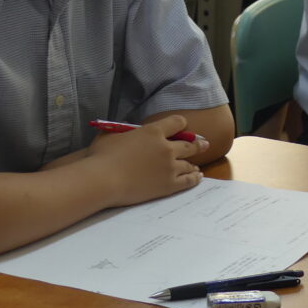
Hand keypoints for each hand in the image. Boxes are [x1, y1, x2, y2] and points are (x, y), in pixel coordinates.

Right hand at [88, 114, 205, 206]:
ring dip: (194, 163)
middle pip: (189, 144)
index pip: (177, 122)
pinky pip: (188, 180)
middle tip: (205, 144)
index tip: (183, 127)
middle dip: (198, 144)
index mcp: (154, 131)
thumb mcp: (112, 135)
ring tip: (197, 166)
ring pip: (190, 163)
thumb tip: (127, 132)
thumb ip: (125, 132)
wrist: (104, 180)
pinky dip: (194, 178)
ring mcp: (170, 167)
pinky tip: (197, 177)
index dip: (181, 124)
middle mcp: (167, 147)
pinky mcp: (169, 185)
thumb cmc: (103, 156)